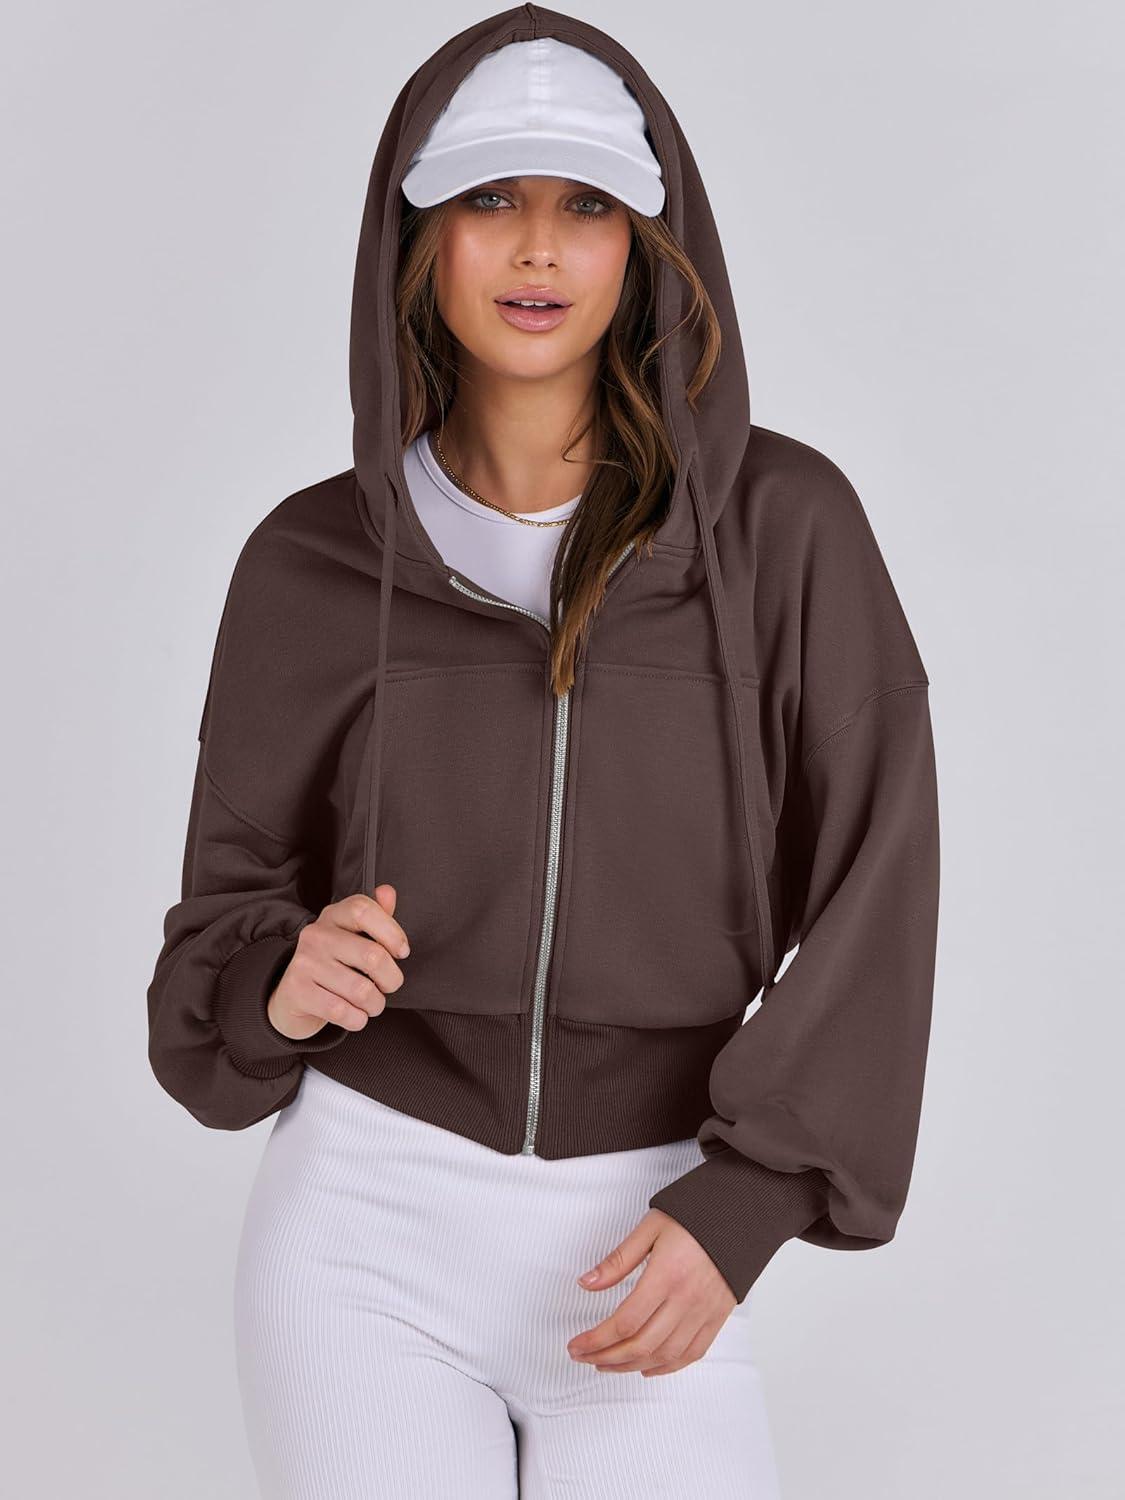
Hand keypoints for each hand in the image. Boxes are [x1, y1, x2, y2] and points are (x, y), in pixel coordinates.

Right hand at [266, 883, 409, 1041]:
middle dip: (391, 979)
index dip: (391, 932)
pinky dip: (357, 1019)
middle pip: (372, 956)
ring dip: (375, 1004)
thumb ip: (375, 915)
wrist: (292, 997)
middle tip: (389, 985)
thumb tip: (388, 892)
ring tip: (372, 1003)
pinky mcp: (297, 991)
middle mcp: (316, 935)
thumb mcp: (352, 936)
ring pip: (361, 990)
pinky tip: (356, 1015)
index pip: (364, 910)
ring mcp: (304, 963)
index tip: (402, 951)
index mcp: (333, 916)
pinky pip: (343, 1011)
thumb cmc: (332, 964)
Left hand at [567, 1209, 736, 1376]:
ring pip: (664, 1355)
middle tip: (584, 1357)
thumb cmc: (693, 1218)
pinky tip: (646, 1367)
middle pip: (641, 1345)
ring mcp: (704, 1313)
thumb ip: (618, 1260)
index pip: (625, 1322)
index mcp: (666, 1275)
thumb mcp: (649, 1229)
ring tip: (607, 1364)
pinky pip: (691, 1354)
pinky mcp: (716, 1318)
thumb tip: (586, 1283)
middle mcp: (686, 1300)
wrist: (739, 1217)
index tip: (576, 1345)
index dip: (596, 1339)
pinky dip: (666, 1367)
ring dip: (631, 1366)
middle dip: (607, 1357)